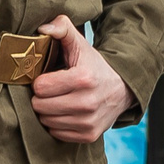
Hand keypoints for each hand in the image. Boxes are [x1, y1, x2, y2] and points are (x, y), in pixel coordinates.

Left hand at [29, 16, 133, 144]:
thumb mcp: (80, 44)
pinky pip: (57, 133)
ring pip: (46, 121)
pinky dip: (57, 125)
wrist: (122, 89)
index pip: (40, 87)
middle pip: (40, 106)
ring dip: (48, 112)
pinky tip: (66, 113)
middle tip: (52, 91)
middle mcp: (87, 102)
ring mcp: (89, 121)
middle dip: (42, 97)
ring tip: (58, 101)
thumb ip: (61, 28)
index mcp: (83, 78)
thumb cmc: (94, 66)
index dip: (40, 81)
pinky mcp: (89, 135)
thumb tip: (43, 28)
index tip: (49, 78)